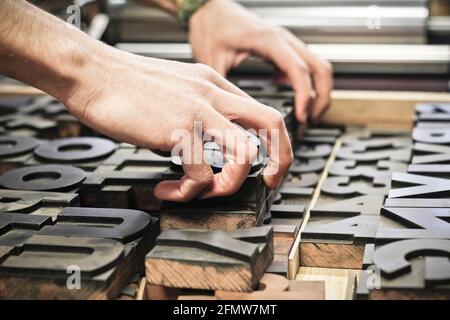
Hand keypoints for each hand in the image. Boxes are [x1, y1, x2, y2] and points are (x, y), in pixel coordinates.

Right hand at [67, 47, 292, 201]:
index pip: (262, 112)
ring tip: (203, 192)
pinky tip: (167, 189)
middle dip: (279, 160)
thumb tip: (204, 142)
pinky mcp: (176, 131)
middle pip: (271, 123)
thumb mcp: (175, 88)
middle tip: (267, 183)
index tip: (266, 166)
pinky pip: (200, 174)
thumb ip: (196, 109)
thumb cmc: (125, 83)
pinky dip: (187, 192)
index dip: (273, 143)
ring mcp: (197, 112)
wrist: (91, 73)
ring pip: (245, 154)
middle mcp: (212, 95)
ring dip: (230, 185)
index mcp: (214, 84)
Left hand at [188, 0, 332, 123]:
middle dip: (321, 97)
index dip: (305, 96)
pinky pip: (306, 65)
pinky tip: (294, 99)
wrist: (208, 7)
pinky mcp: (282, 46)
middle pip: (320, 68)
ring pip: (318, 65)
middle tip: (310, 120)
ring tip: (308, 114)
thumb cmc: (212, 26)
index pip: (299, 71)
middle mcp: (283, 39)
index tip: (301, 115)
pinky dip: (308, 83)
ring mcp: (285, 42)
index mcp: (269, 41)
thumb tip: (228, 112)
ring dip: (319, 91)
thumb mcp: (213, 60)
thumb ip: (223, 87)